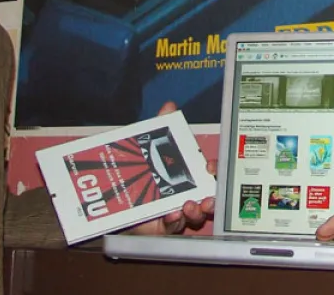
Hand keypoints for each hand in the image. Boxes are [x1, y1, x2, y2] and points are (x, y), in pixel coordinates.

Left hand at [122, 100, 216, 235]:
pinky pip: (174, 227)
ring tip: (189, 206)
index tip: (210, 167)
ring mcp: (178, 211)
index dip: (214, 171)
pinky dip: (175, 222)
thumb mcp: (151, 146)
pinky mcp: (164, 226)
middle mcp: (188, 193)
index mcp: (189, 175)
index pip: (210, 173)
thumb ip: (162, 126)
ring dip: (197, 212)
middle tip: (208, 199)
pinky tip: (172, 215)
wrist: (118, 196)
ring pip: (196, 215)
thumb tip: (169, 106)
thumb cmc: (143, 171)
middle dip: (213, 200)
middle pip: (210, 199)